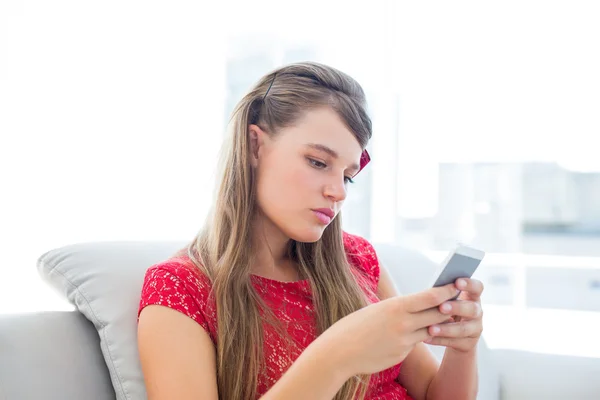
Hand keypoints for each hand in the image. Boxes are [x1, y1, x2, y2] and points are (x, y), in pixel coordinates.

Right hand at [315, 283, 460, 376]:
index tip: (457, 284)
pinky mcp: (402, 354)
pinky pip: (415, 343)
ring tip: (442, 315)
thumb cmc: (355, 326)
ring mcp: (404, 340)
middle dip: (449, 306)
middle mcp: (404, 323)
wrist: (339, 351)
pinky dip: (416, 337)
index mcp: (396, 306)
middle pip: (437, 313)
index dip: (447, 290)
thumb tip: (417, 304)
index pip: (430, 296)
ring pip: (429, 329)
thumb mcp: (377, 309)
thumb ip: (399, 308)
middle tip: (460, 299)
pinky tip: (409, 334)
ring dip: (436, 323)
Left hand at [424, 278, 483, 351]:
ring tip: (431, 328)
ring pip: (463, 329)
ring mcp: (475, 329)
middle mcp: (477, 312)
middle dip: (456, 308)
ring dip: (446, 329)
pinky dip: (439, 340)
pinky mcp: (469, 344)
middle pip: (471, 309)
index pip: (477, 287)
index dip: (469, 284)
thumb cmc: (446, 310)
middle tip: (441, 307)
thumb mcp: (447, 301)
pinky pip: (454, 342)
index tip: (457, 282)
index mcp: (472, 297)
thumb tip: (430, 291)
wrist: (453, 335)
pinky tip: (426, 338)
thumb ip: (443, 295)